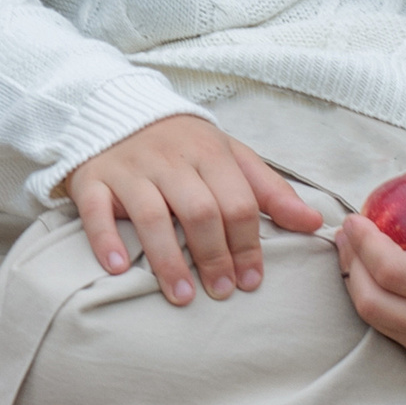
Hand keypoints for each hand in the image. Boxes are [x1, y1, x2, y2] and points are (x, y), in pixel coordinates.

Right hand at [65, 116, 323, 305]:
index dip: (248, 245)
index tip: (252, 281)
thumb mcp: (228, 157)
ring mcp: (128, 168)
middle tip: (221, 293)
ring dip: (169, 260)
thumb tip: (314, 222)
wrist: (116, 108)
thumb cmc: (181, 144)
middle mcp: (168, 158)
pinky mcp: (91, 178)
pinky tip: (120, 268)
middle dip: (214, 257)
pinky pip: (95, 210)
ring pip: (151, 215)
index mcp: (207, 151)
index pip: (237, 202)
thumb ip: (269, 191)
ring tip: (182, 296)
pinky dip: (106, 240)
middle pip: (198, 211)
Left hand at [334, 187, 405, 365]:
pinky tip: (368, 270)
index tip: (355, 218)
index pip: (393, 272)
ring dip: (354, 280)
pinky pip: (384, 328)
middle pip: (374, 300)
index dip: (365, 243)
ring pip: (373, 317)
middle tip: (348, 232)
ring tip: (353, 248)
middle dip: (351, 261)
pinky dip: (368, 297)